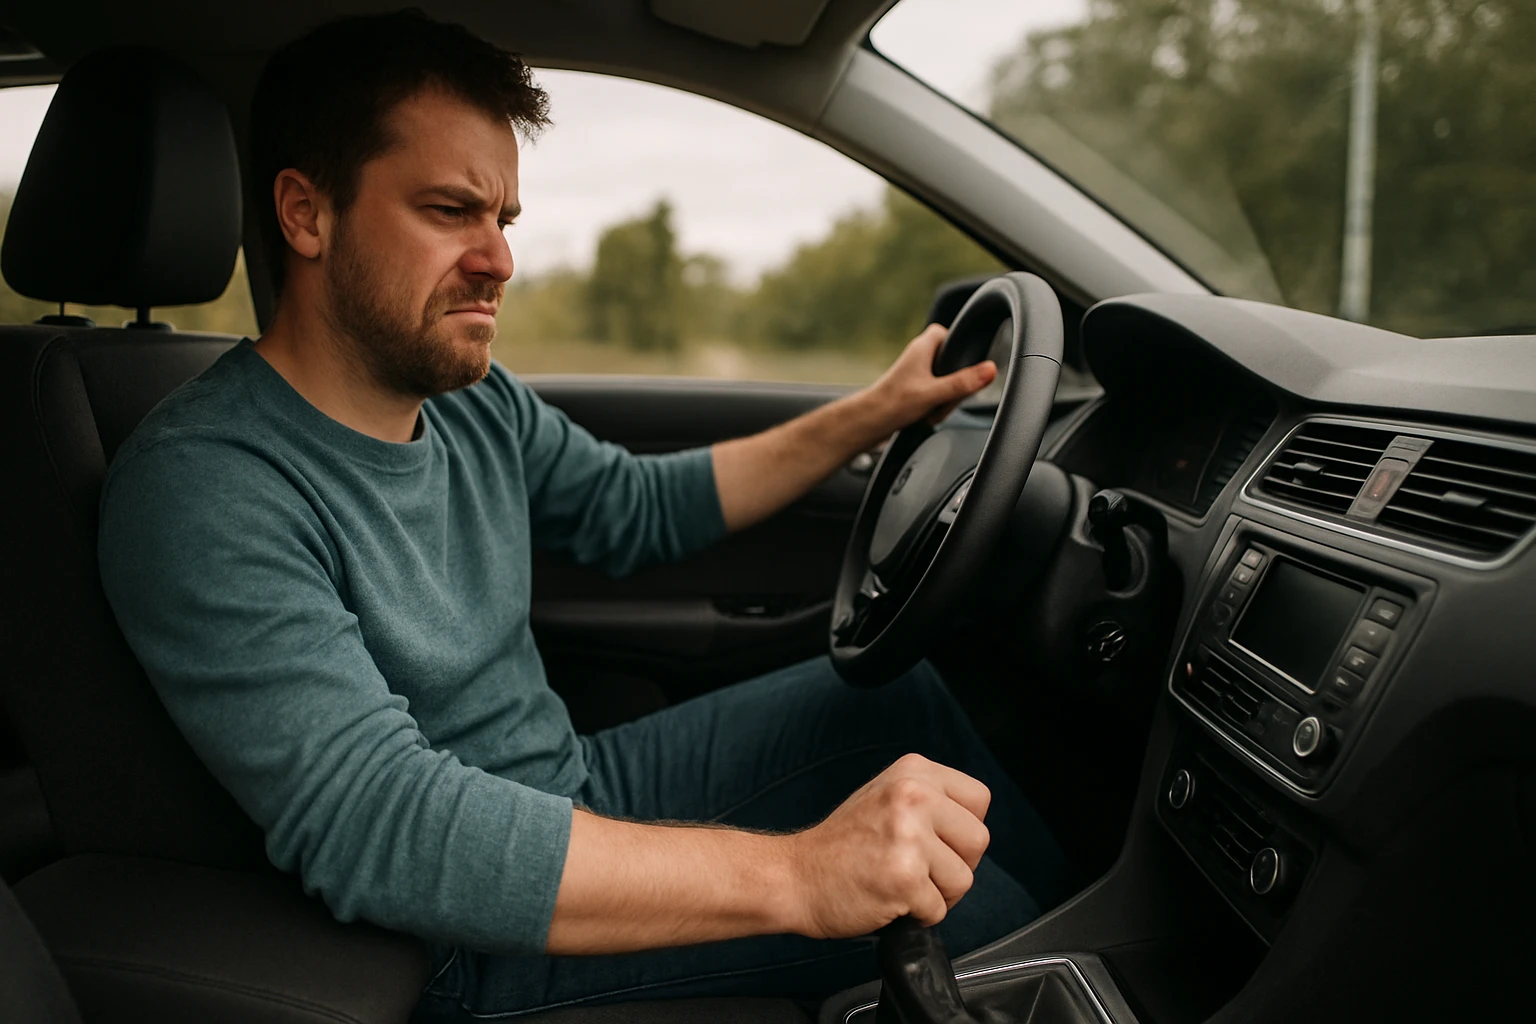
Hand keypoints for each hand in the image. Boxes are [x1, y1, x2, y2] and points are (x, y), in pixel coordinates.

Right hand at [781, 753, 991, 938]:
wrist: (794, 876)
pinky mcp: (904, 877)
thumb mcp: (887, 796)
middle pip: (978, 840)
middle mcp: (913, 795)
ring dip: (937, 894)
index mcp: (913, 771)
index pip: (979, 798)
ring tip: (901, 885)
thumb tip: (971, 824)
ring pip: (964, 879)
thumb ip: (931, 800)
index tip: (936, 841)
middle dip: (955, 865)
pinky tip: (889, 899)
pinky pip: (939, 910)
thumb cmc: (840, 845)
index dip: (962, 829)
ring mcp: (909, 835)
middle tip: (919, 869)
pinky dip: (918, 916)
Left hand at [866, 324, 997, 434]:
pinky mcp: (912, 390)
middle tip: (946, 398)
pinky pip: (935, 394)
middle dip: (954, 384)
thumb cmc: (893, 404)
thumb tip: (990, 369)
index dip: (957, 345)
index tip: (964, 362)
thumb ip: (963, 382)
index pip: (945, 332)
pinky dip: (935, 406)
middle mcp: (917, 357)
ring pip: (944, 381)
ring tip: (934, 411)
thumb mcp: (935, 393)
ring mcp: (914, 374)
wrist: (868, 423)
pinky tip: (928, 416)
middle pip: (949, 361)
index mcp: (922, 348)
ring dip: (944, 399)